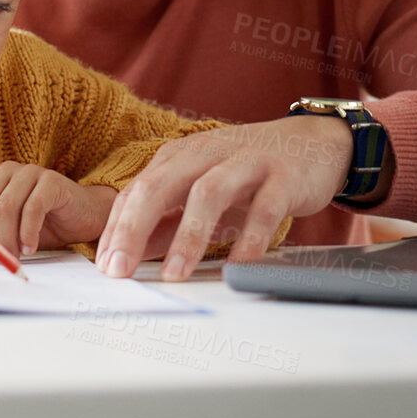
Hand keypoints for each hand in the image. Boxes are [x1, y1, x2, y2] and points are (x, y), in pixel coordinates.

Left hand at [0, 161, 115, 262]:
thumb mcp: (5, 236)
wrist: (82, 217)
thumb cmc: (41, 226)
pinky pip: (33, 207)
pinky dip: (28, 232)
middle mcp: (6, 171)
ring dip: (6, 237)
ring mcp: (29, 172)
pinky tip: (29, 248)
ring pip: (5, 206)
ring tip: (10, 258)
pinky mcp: (51, 181)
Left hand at [95, 115, 358, 280]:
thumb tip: (127, 255)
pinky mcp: (283, 176)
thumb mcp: (199, 189)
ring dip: (187, 236)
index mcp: (179, 157)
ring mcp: (245, 162)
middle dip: (134, 229)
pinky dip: (250, 239)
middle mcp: (206, 153)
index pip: (136, 191)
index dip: (116, 228)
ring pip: (208, 194)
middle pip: (160, 186)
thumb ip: (165, 220)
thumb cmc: (247, 171)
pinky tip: (238, 266)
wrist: (312, 142)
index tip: (103, 266)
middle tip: (120, 270)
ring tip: (174, 275)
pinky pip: (264, 209)